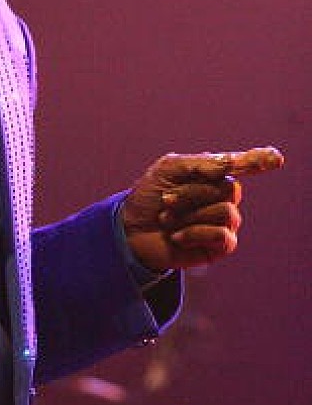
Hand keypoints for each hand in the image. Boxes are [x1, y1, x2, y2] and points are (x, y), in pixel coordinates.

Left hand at [121, 146, 283, 271]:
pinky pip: (222, 235)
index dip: (258, 161)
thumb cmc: (149, 197)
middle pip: (229, 189)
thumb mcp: (168, 169)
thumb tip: (231, 163)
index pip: (242, 165)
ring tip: (167, 219)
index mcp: (213, 174)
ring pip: (226, 212)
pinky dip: (194, 233)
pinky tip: (177, 236)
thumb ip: (200, 164)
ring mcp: (224, 221)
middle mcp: (223, 196)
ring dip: (189, 214)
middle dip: (192, 193)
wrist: (130, 230)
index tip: (275, 158)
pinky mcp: (220, 246)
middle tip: (166, 200)